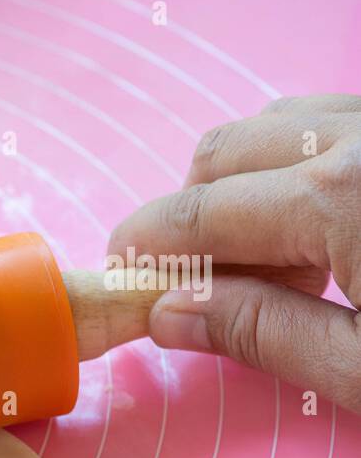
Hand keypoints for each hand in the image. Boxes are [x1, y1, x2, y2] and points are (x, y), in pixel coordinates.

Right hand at [108, 94, 360, 412]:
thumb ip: (268, 335)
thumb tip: (167, 314)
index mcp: (342, 196)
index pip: (197, 214)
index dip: (142, 249)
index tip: (120, 279)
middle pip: (225, 153)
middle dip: (189, 213)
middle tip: (201, 284)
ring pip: (279, 124)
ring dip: (247, 182)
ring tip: (277, 258)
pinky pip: (334, 121)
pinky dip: (303, 162)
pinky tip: (330, 228)